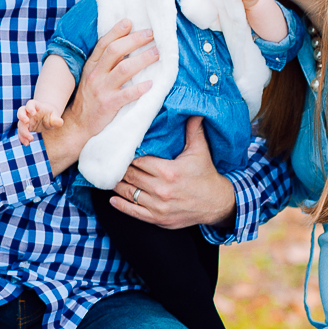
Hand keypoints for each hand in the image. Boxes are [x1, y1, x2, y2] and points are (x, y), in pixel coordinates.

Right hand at [17, 101, 63, 145]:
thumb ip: (56, 120)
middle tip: (27, 122)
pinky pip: (21, 132)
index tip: (33, 113)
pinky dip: (22, 138)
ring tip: (30, 139)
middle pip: (21, 111)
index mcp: (36, 106)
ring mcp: (25, 120)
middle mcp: (28, 112)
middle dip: (22, 117)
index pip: (30, 103)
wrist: (47, 119)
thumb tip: (60, 122)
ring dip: (22, 131)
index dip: (30, 107)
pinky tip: (26, 143)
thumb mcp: (55, 117)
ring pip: (20, 124)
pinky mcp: (24, 128)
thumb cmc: (51, 116)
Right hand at [45, 20, 158, 175]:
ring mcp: (102, 90)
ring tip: (157, 53)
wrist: (77, 126)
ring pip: (124, 69)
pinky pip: (127, 94)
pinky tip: (152, 83)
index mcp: (91, 66)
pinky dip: (140, 88)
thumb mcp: (91, 78)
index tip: (130, 22)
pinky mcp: (109, 105)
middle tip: (151, 34)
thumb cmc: (89, 100)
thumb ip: (104, 63)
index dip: (117, 31)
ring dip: (143, 59)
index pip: (103, 44)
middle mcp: (95, 75)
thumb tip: (124, 46)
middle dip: (135, 40)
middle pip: (115, 51)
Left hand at [109, 116, 236, 229]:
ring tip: (110, 178)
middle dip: (121, 170)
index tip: (121, 151)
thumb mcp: (200, 151)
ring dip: (118, 186)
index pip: (138, 162)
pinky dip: (121, 205)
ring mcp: (159, 206)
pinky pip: (134, 212)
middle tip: (111, 164)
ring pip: (129, 193)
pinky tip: (113, 199)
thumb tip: (194, 109)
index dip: (128, 156)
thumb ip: (193, 130)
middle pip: (131, 177)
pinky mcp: (158, 219)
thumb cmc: (206, 175)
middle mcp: (161, 190)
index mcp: (168, 171)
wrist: (216, 203)